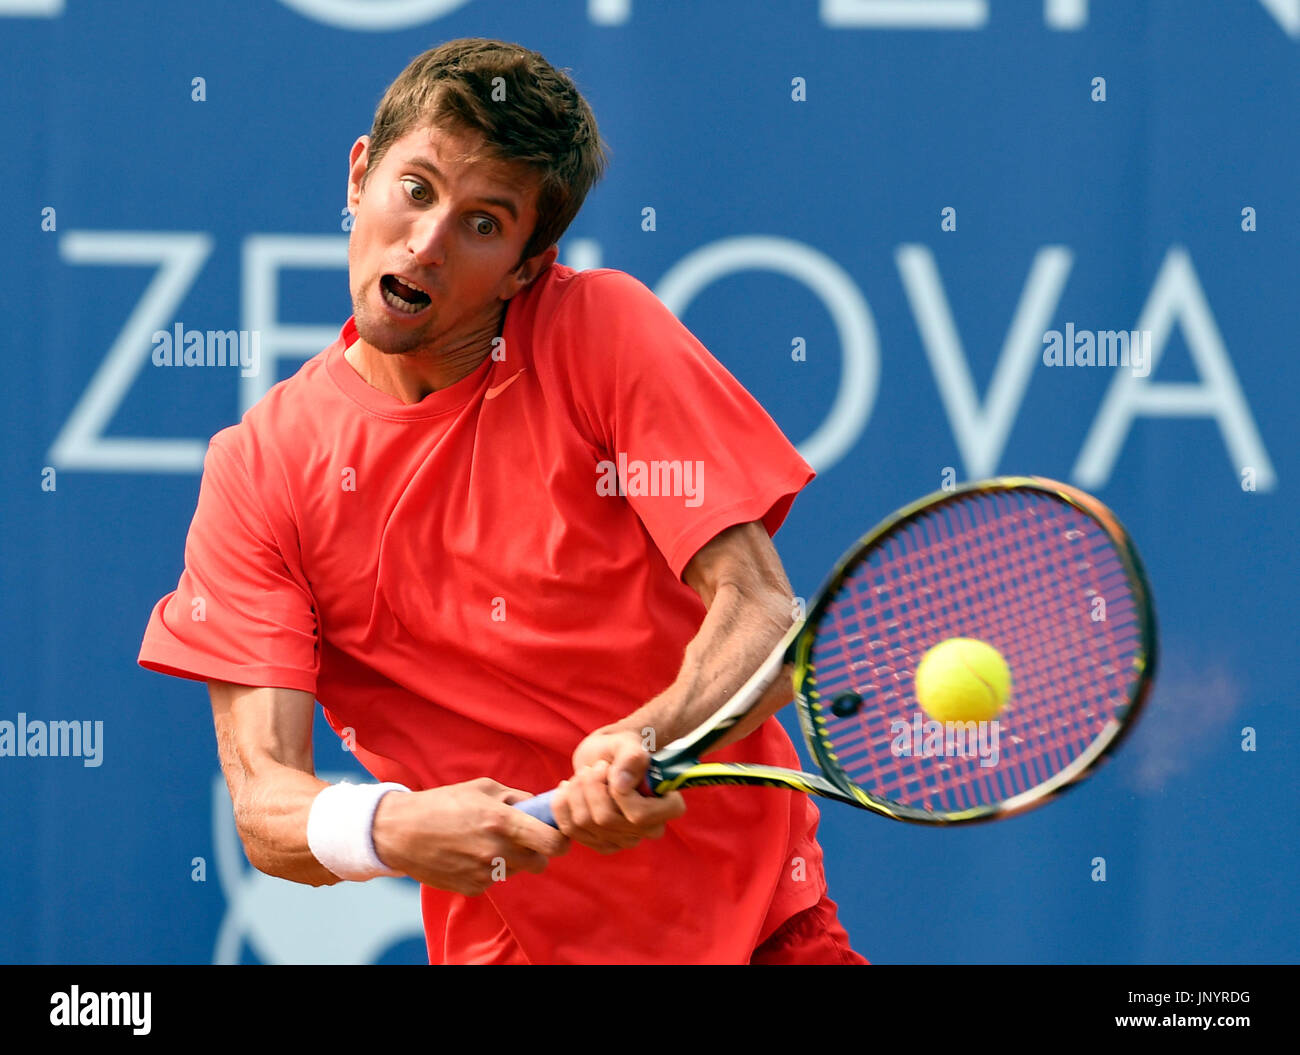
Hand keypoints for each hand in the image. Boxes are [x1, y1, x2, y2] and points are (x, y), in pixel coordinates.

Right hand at [371, 778, 568, 895]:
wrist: (400, 831)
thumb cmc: (443, 803)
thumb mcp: (482, 788)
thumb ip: (517, 797)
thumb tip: (541, 805)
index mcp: (503, 822)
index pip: (553, 843)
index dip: (562, 840)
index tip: (557, 834)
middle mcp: (496, 851)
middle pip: (540, 862)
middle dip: (537, 851)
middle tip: (523, 838)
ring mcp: (484, 873)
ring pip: (516, 871)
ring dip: (511, 860)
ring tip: (486, 841)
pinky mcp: (471, 888)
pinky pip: (494, 880)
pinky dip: (489, 869)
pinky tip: (469, 853)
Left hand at [550, 727, 685, 853]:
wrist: (608, 757)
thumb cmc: (622, 748)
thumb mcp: (628, 743)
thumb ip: (631, 757)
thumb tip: (621, 783)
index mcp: (668, 807)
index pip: (639, 815)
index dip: (617, 793)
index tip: (608, 768)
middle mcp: (650, 830)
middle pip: (606, 820)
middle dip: (590, 787)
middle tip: (592, 767)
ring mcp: (625, 841)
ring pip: (585, 823)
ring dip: (576, 792)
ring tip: (582, 775)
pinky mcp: (602, 844)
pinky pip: (571, 830)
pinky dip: (562, 805)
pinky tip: (568, 789)